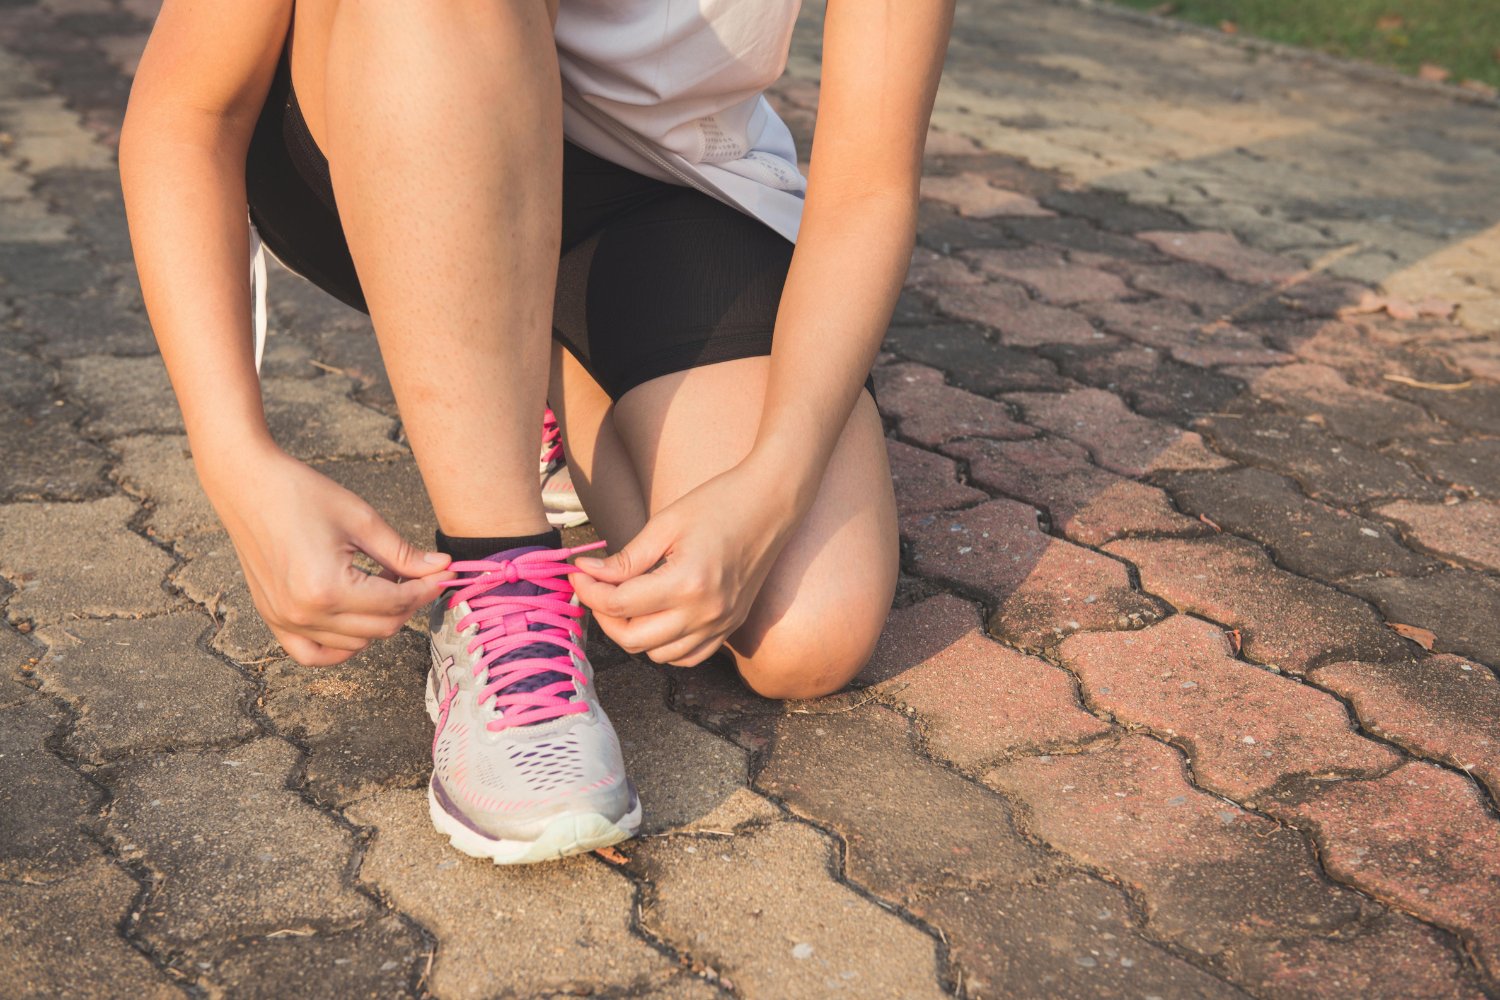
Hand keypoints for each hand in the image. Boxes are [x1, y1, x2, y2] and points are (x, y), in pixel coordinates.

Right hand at [202, 443, 452, 666]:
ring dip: (378, 619)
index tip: (444, 574)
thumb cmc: (301, 494)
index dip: (427, 589)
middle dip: (408, 603)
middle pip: (380, 628)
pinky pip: (313, 654)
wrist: (247, 485)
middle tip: (416, 574)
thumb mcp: (362, 520)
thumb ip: (404, 553)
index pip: (396, 603)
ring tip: (379, 582)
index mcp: (328, 588)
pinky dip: (341, 646)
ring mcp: (285, 621)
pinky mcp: (273, 619)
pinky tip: (356, 620)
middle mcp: (304, 614)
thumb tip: (442, 568)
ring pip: (355, 643)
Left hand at [569, 462, 800, 666]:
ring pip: (658, 655)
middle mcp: (705, 613)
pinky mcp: (730, 627)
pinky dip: (664, 646)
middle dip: (604, 616)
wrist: (771, 504)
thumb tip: (588, 573)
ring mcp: (721, 624)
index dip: (589, 590)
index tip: (578, 573)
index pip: (620, 604)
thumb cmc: (718, 503)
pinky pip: (687, 657)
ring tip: (625, 601)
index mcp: (687, 583)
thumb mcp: (665, 524)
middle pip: (633, 639)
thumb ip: (626, 558)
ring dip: (633, 633)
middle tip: (595, 588)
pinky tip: (655, 618)